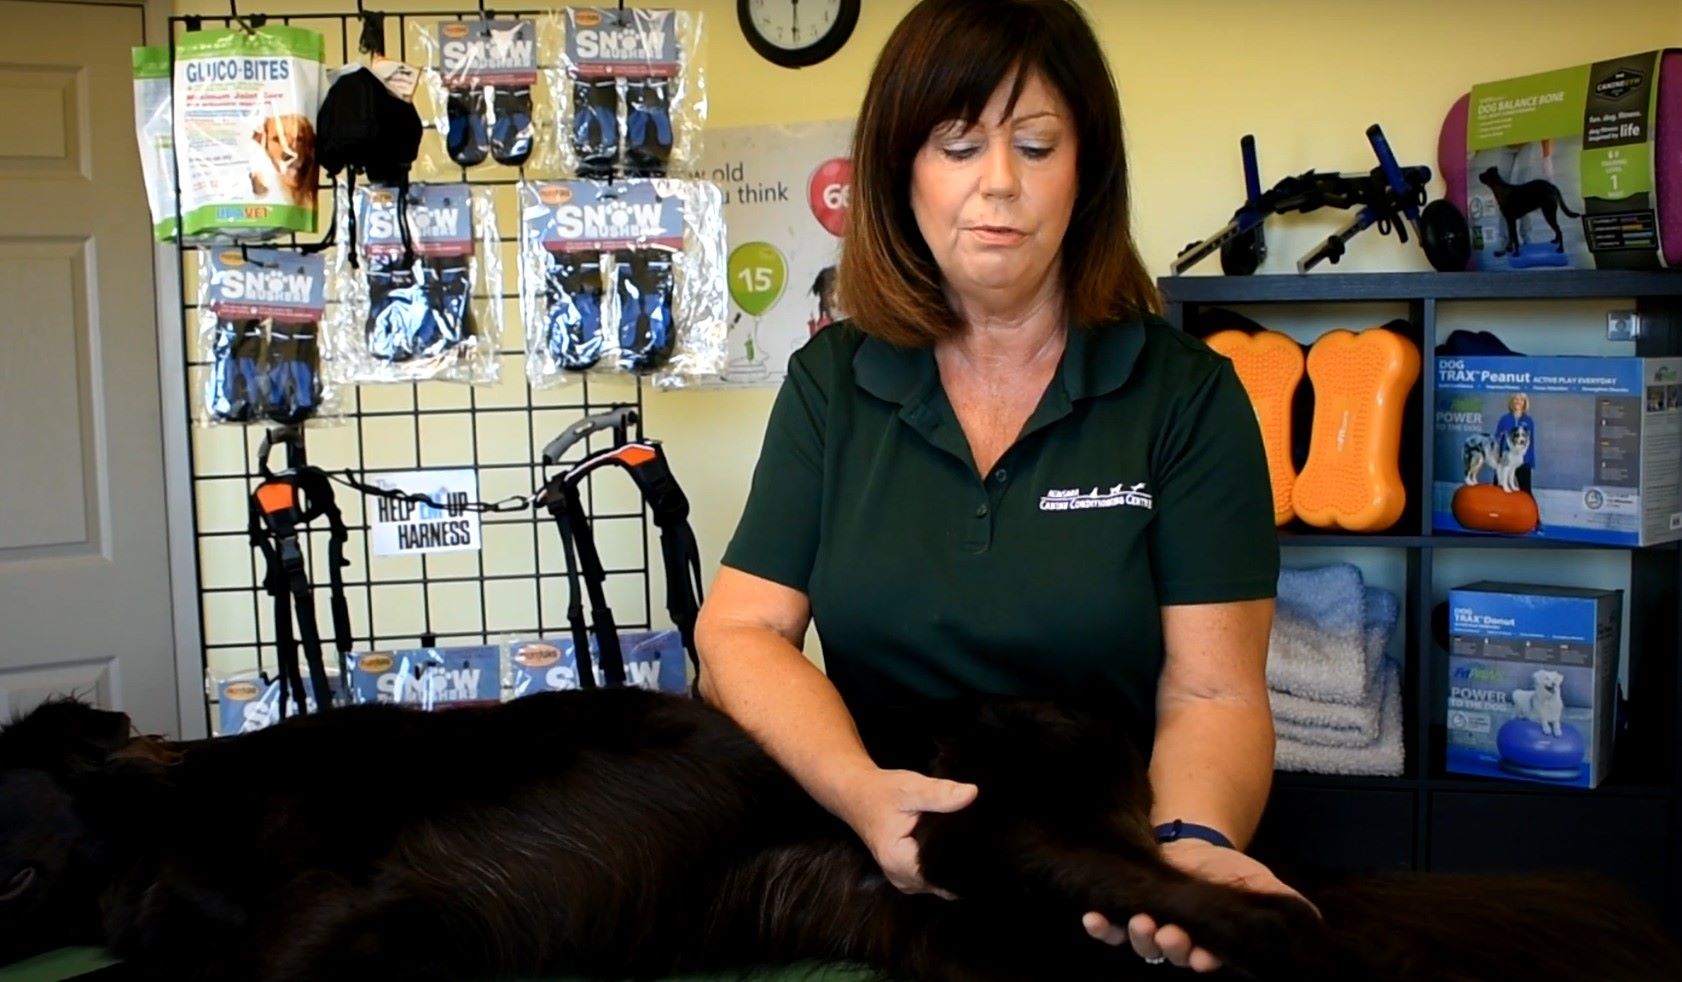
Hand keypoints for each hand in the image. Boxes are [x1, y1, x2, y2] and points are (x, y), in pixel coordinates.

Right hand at [839, 767, 978, 897]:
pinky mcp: (909, 877)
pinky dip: (943, 864)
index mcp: (899, 863)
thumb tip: (971, 794)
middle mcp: (902, 880)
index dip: (964, 859)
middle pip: (945, 882)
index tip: (977, 840)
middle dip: (961, 862)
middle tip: (974, 835)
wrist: (858, 795)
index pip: (944, 875)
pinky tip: (949, 845)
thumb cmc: (882, 792)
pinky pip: (934, 878)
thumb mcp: (910, 788)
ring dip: (953, 864)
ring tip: (964, 838)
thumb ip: (939, 794)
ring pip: (942, 882)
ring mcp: (905, 882)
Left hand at [1082, 840, 1315, 971]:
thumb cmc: (1228, 871)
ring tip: (1141, 923)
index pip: (1207, 958)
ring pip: (1142, 942)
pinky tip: (1092, 919)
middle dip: (1170, 946)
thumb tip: (1314, 921)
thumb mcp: (1257, 882)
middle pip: (1171, 953)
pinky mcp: (1126, 909)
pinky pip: (1109, 926)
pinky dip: (1101, 926)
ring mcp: (1151, 927)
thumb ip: (1281, 900)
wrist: (1192, 846)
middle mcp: (1179, 941)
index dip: (1203, 960)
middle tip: (1170, 934)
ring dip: (1140, 936)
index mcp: (1210, 941)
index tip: (1202, 957)